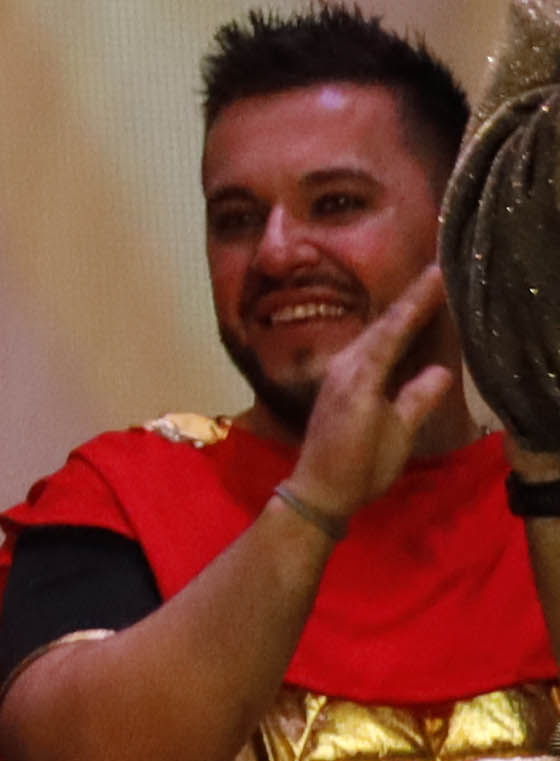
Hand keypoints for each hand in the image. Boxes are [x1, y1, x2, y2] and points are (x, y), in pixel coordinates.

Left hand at [285, 269, 461, 525]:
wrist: (318, 487)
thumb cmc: (360, 465)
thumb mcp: (397, 435)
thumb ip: (416, 399)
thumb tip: (441, 369)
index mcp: (361, 375)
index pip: (394, 329)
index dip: (416, 301)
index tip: (436, 274)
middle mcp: (345, 365)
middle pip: (381, 325)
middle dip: (409, 300)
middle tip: (435, 274)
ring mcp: (337, 372)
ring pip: (372, 334)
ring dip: (396, 314)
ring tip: (421, 294)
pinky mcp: (336, 383)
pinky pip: (364, 348)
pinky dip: (383, 333)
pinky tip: (394, 331)